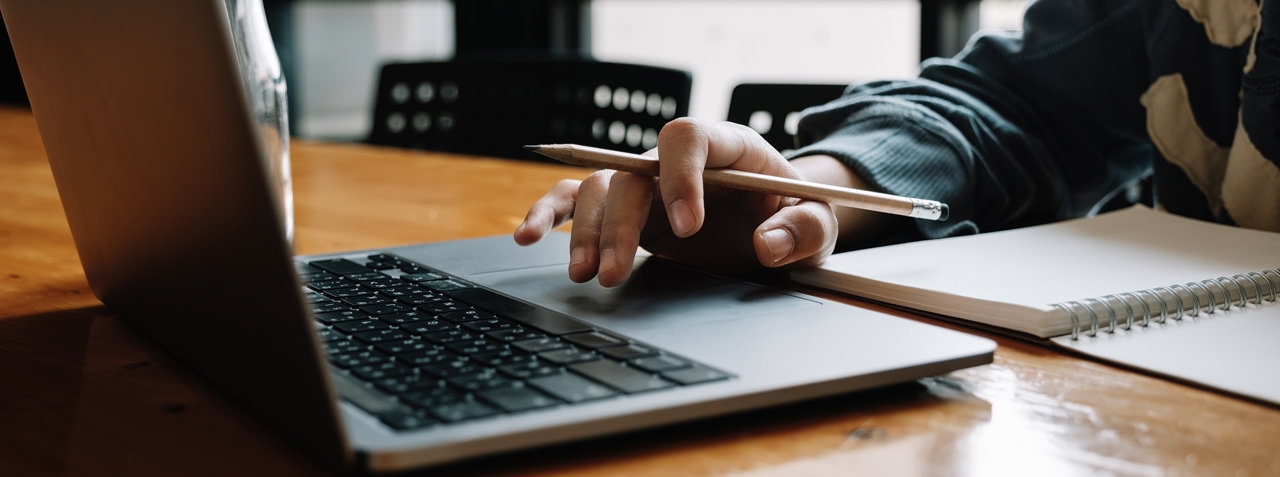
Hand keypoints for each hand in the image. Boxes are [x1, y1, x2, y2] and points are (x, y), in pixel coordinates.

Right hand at [514, 118, 844, 286]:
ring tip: (588, 275)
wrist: (779, 221)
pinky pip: (579, 201)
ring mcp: (648, 184)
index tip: (688, 226)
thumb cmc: (795, 213)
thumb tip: (768, 243)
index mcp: (727, 146)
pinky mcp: (628, 210)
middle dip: (621, 224)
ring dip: (587, 232)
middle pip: (632, 172)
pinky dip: (551, 214)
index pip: (688, 138)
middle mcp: (677, 161)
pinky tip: (530, 235)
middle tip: (616, 272)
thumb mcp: (819, 224)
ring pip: (600, 189)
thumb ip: (803, 231)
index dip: (681, 177)